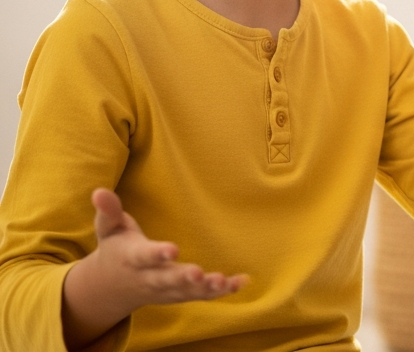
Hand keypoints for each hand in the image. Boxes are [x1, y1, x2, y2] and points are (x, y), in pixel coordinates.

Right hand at [61, 189, 248, 347]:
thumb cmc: (116, 249)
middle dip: (182, 277)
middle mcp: (149, 278)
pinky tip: (241, 282)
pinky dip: (221, 291)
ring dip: (205, 288)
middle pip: (167, 279)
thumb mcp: (109, 229)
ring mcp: (165, 290)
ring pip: (186, 292)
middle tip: (198, 273)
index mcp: (132, 259)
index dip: (157, 254)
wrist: (111, 287)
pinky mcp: (179, 295)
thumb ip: (108, 211)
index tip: (172, 249)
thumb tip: (99, 191)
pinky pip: (201, 296)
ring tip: (223, 282)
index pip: (145, 257)